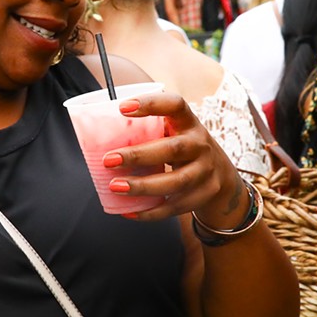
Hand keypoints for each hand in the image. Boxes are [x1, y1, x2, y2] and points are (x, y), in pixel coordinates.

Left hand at [101, 91, 246, 224]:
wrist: (221, 174)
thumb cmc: (183, 147)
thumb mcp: (175, 132)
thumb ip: (147, 130)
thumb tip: (94, 134)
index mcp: (188, 122)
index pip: (175, 105)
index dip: (150, 104)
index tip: (122, 107)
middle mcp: (200, 144)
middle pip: (172, 149)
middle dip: (138, 155)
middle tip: (109, 159)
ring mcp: (205, 172)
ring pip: (176, 182)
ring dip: (143, 186)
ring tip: (115, 186)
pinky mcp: (204, 195)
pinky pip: (175, 207)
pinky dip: (150, 212)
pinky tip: (129, 212)